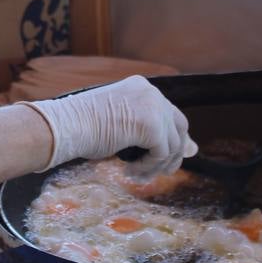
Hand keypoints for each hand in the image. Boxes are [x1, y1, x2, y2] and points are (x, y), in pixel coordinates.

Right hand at [22, 76, 196, 177]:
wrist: (66, 126)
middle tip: (164, 171)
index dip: (171, 138)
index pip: (169, 112)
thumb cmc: (82, 127)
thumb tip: (195, 150)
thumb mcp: (122, 128)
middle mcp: (151, 92)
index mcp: (141, 87)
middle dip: (175, 151)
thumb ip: (154, 134)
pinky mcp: (152, 125)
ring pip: (173, 144)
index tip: (167, 159)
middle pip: (179, 125)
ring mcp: (153, 106)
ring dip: (158, 165)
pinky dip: (148, 167)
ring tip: (139, 175)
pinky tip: (130, 171)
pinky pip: (161, 154)